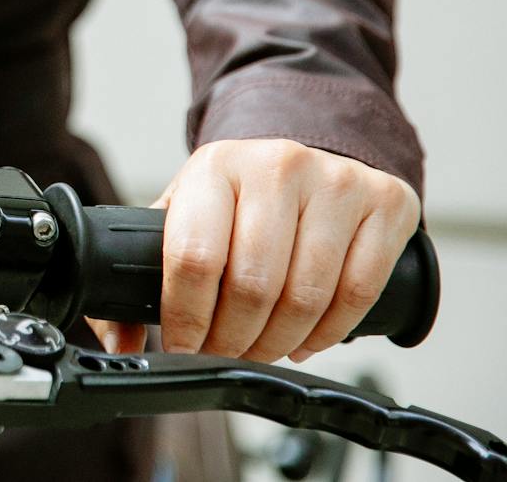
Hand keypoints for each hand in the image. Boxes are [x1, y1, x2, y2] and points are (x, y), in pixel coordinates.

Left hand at [89, 138, 419, 362]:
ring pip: (307, 295)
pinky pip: (359, 293)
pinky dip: (329, 333)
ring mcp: (336, 181)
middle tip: (226, 354)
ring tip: (262, 349)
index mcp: (214, 167)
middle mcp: (276, 166)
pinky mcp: (386, 204)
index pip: (194, 256)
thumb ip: (144, 273)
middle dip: (234, 339)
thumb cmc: (239, 196)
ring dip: (279, 343)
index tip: (186, 346)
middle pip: (252, 285)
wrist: (308, 152)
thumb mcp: (185, 213)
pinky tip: (306, 339)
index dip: (187, 317)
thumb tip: (120, 340)